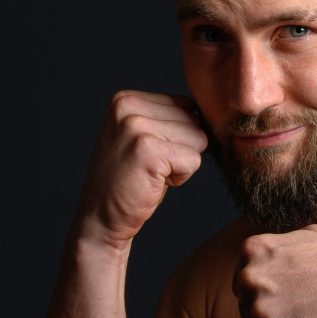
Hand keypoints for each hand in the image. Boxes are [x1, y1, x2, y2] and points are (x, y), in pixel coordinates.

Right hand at [76, 90, 207, 246]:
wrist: (101, 218)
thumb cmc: (132, 180)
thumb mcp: (144, 136)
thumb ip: (168, 118)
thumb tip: (215, 112)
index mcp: (126, 99)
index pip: (187, 105)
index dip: (179, 137)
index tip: (150, 154)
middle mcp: (128, 106)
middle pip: (195, 121)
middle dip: (182, 149)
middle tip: (150, 167)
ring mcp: (136, 126)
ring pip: (198, 139)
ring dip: (182, 163)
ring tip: (151, 173)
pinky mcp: (147, 149)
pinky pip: (193, 160)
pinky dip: (181, 177)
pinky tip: (153, 182)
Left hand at [232, 225, 316, 317]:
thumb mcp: (306, 236)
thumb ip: (278, 249)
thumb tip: (266, 259)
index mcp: (253, 252)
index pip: (243, 286)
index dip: (271, 295)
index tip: (295, 295)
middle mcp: (250, 279)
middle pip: (248, 312)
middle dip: (275, 316)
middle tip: (308, 310)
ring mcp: (261, 311)